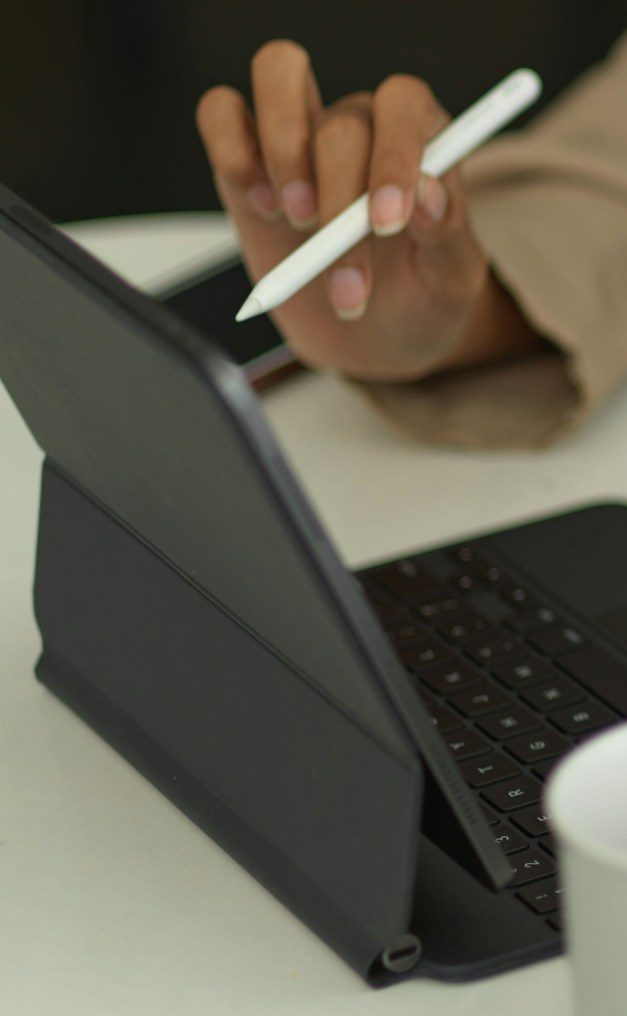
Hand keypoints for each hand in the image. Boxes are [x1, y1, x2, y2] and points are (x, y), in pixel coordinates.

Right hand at [195, 39, 542, 381]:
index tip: (385, 223)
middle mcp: (359, 126)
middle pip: (340, 121)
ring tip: (297, 221)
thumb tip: (428, 195)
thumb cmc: (417, 299)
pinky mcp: (249, 165)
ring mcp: (301, 139)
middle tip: (336, 260)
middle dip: (337, 202)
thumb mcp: (450, 281)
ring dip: (284, 151)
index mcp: (420, 139)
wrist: (372, 341)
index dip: (394, 155)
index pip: (403, 105)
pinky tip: (261, 208)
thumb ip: (447, 233)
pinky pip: (221, 114)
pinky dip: (232, 153)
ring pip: (278, 72)